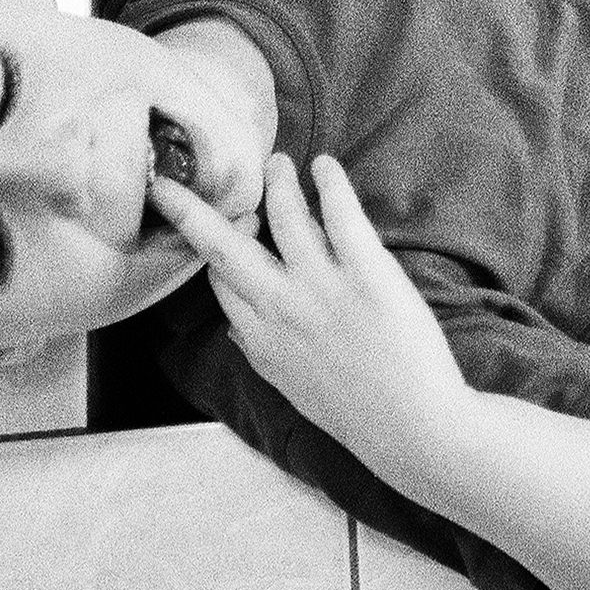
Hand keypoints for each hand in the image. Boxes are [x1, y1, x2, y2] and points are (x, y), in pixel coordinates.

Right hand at [152, 153, 472, 460]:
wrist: (411, 427)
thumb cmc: (356, 411)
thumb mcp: (290, 387)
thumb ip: (260, 352)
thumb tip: (236, 329)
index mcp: (260, 340)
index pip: (220, 281)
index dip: (214, 249)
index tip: (216, 224)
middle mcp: (281, 308)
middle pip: (225, 247)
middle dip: (193, 209)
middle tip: (177, 182)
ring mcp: (322, 288)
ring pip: (286, 218)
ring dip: (278, 183)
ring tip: (278, 163)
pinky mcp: (367, 273)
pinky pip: (341, 215)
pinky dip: (330, 183)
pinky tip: (325, 166)